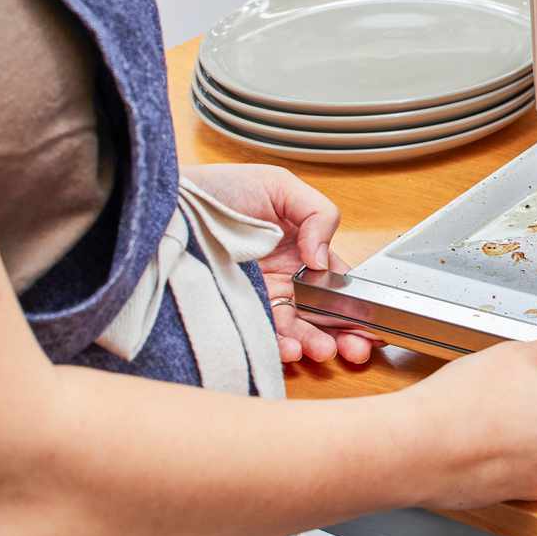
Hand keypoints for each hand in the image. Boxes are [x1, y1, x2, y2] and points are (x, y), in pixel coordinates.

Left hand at [182, 164, 378, 363]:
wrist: (165, 203)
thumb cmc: (216, 189)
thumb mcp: (278, 185)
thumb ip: (317, 213)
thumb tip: (322, 258)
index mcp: (301, 250)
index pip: (336, 283)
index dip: (355, 303)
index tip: (371, 321)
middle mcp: (282, 278)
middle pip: (322, 313)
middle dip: (344, 334)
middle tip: (358, 348)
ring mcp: (258, 298)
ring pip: (295, 329)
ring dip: (314, 343)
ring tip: (324, 350)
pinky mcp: (233, 313)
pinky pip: (261, 336)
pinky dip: (279, 347)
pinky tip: (292, 349)